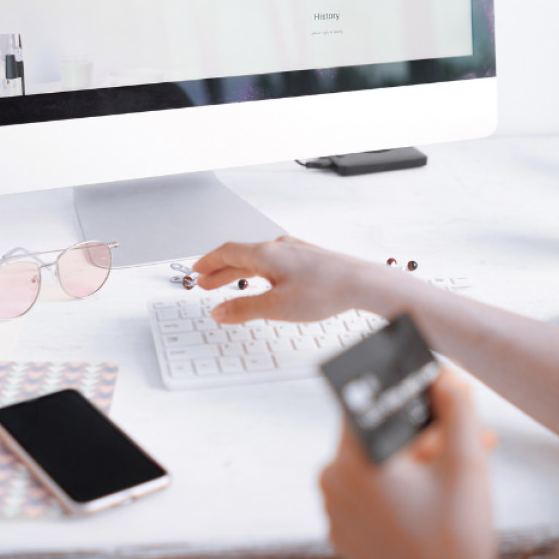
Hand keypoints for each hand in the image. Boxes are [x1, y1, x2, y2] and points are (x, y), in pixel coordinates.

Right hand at [194, 236, 421, 325]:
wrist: (362, 283)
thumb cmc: (324, 290)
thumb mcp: (276, 306)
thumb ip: (244, 309)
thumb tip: (219, 311)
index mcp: (265, 254)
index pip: (226, 252)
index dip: (208, 262)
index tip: (196, 271)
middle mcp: (278, 247)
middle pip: (240, 255)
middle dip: (220, 270)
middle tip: (205, 283)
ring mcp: (294, 251)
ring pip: (257, 259)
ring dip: (239, 272)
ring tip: (229, 284)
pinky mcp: (308, 258)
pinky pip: (273, 261)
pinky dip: (258, 272)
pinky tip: (264, 282)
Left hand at [320, 371, 494, 558]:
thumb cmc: (452, 546)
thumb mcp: (466, 467)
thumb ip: (457, 411)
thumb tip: (445, 378)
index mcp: (353, 460)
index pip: (368, 402)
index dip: (402, 395)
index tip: (429, 396)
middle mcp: (333, 480)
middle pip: (379, 434)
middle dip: (425, 432)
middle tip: (463, 437)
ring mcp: (335, 508)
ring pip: (377, 463)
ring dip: (417, 459)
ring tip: (456, 469)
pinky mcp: (342, 529)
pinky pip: (369, 491)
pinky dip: (399, 486)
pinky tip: (435, 493)